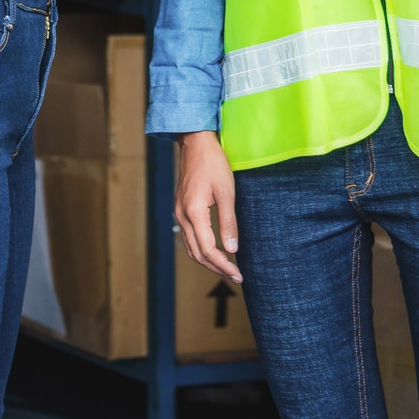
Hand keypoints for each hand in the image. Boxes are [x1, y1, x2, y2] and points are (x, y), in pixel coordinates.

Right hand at [175, 131, 241, 281]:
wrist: (195, 143)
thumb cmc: (213, 163)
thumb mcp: (227, 192)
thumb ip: (229, 222)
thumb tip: (233, 250)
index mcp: (193, 212)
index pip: (208, 249)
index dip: (223, 265)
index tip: (239, 274)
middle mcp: (182, 215)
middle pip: (196, 253)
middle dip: (216, 268)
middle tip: (236, 276)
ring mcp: (179, 211)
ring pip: (191, 246)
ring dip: (208, 260)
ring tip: (227, 267)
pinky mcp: (181, 208)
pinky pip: (190, 236)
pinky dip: (202, 248)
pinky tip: (216, 249)